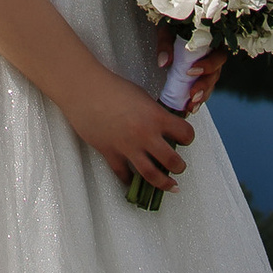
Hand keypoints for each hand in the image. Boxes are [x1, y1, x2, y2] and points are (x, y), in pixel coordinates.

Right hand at [64, 64, 195, 195]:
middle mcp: (145, 135)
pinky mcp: (110, 153)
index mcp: (156, 117)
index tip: (184, 139)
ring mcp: (128, 147)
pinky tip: (134, 181)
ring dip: (163, 183)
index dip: (187, 137)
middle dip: (179, 168)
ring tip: (169, 185)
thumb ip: (154, 113)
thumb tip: (162, 126)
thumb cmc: (113, 87)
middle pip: (172, 162)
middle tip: (179, 168)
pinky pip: (124, 174)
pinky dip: (130, 180)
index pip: (185, 133)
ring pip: (152, 175)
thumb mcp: (142, 96)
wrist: (85, 90)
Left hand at [159, 30, 224, 112]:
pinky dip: (198, 99)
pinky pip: (204, 89)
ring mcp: (209, 68)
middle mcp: (214, 55)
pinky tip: (190, 107)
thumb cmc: (172, 27)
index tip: (191, 71)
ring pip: (211, 84)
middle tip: (192, 94)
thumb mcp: (167, 31)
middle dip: (205, 86)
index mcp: (212, 41)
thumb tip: (163, 62)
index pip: (218, 55)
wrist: (171, 29)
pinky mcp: (201, 77)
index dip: (209, 65)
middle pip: (216, 73)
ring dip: (202, 96)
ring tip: (191, 105)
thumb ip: (165, 44)